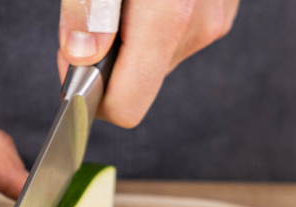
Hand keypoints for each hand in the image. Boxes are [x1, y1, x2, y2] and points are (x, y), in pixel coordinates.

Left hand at [59, 0, 239, 126]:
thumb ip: (86, 11)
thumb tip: (80, 57)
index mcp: (169, 17)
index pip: (126, 108)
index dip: (92, 99)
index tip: (73, 66)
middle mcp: (199, 26)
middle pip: (139, 85)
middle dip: (108, 62)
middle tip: (92, 20)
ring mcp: (217, 19)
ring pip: (156, 62)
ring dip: (131, 40)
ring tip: (126, 1)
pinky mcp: (222, 11)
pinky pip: (174, 38)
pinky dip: (152, 24)